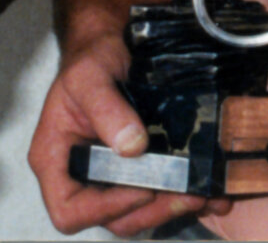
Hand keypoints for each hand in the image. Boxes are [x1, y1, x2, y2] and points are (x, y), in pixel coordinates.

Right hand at [26, 32, 219, 236]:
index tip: (141, 187)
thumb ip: (106, 108)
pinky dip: (184, 198)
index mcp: (55, 161)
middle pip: (111, 219)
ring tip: (205, 194)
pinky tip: (211, 193)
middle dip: (151, 211)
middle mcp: (80, 178)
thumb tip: (132, 146)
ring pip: (138, 214)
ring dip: (172, 208)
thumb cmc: (89, 61)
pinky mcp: (136, 173)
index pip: (69, 211)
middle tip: (188, 194)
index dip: (104, 209)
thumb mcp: (90, 77)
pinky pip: (157, 196)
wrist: (110, 49)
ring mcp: (109, 179)